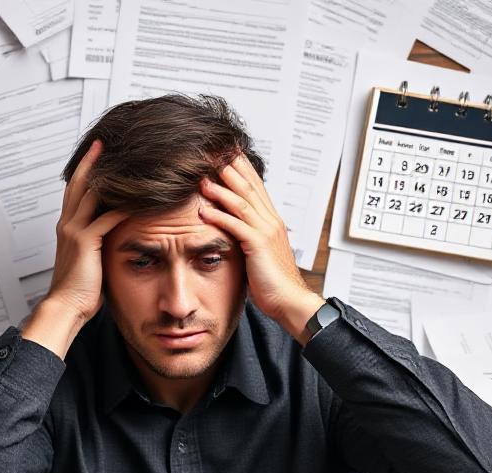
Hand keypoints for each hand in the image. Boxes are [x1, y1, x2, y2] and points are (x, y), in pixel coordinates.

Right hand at [22, 140, 127, 357]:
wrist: (65, 307)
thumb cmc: (80, 289)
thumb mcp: (89, 258)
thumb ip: (97, 242)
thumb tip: (113, 235)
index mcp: (68, 227)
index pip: (76, 191)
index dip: (85, 171)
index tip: (97, 155)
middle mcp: (68, 224)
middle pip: (79, 183)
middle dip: (91, 162)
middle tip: (103, 142)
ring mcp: (75, 231)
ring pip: (90, 194)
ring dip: (108, 176)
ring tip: (124, 161)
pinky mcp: (86, 242)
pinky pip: (106, 218)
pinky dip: (123, 206)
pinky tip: (138, 197)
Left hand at [198, 156, 324, 343]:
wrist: (290, 300)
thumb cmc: (273, 280)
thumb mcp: (259, 251)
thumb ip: (248, 234)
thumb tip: (231, 226)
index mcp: (271, 220)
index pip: (256, 186)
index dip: (241, 168)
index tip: (225, 154)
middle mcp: (270, 220)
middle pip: (249, 187)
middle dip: (230, 169)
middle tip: (211, 154)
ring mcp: (266, 231)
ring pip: (241, 202)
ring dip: (220, 190)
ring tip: (201, 180)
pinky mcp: (258, 246)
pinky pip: (236, 226)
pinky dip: (219, 217)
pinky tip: (204, 212)